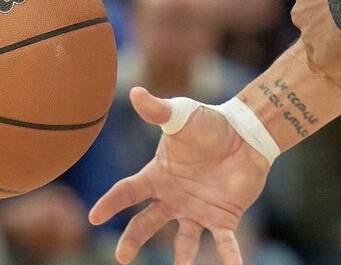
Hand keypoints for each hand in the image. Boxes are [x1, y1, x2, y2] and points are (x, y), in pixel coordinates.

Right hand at [88, 88, 267, 264]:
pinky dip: (230, 256)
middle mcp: (172, 199)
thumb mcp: (182, 116)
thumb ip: (158, 111)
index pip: (128, 191)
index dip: (111, 203)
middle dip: (133, 239)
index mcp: (158, 176)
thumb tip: (135, 92)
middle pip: (147, 223)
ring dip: (184, 257)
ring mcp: (196, 211)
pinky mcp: (223, 217)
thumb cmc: (209, 124)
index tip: (94, 216)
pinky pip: (225, 242)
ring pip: (185, 241)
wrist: (246, 134)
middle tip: (121, 257)